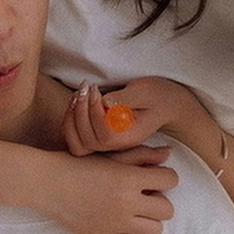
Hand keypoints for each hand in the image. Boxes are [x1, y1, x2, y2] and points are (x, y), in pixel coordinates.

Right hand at [40, 148, 177, 233]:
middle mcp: (126, 204)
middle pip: (167, 210)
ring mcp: (116, 225)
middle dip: (158, 200)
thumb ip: (142, 155)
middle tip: (142, 194)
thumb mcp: (110, 155)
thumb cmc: (78, 164)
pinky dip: (129, 233)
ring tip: (132, 209)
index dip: (164, 177)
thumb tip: (167, 154)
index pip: (170, 180)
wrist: (47, 183)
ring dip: (147, 218)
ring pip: (155, 230)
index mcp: (129, 179)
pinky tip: (118, 220)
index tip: (153, 176)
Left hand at [62, 77, 200, 155]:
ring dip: (72, 115)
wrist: (163, 103)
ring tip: (81, 92)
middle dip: (80, 112)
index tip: (96, 91)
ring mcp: (103, 143)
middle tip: (86, 88)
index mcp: (129, 138)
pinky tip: (78, 99)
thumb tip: (106, 102)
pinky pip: (73, 135)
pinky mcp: (95, 136)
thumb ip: (127, 98)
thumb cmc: (157, 96)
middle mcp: (115, 145)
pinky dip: (69, 118)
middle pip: (86, 142)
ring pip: (76, 141)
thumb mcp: (146, 91)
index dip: (94, 114)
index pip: (105, 137)